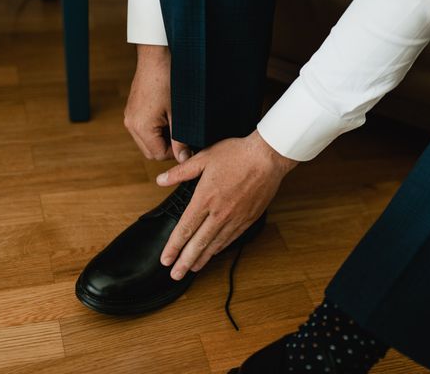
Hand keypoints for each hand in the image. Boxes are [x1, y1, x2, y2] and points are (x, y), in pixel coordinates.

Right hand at [124, 44, 190, 162]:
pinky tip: (168, 116)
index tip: (188, 144)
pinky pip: (143, 129)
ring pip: (147, 141)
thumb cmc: (169, 81)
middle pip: (150, 151)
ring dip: (162, 138)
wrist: (156, 56)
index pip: (158, 155)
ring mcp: (130, 116)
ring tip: (176, 123)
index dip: (175, 153)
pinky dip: (156, 129)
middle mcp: (131, 124)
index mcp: (140, 127)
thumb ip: (180, 139)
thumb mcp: (178, 114)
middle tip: (184, 135)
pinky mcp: (132, 110)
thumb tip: (184, 159)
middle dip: (168, 148)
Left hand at [156, 130, 298, 279]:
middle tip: (175, 275)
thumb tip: (161, 180)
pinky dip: (220, 248)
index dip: (174, 247)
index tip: (165, 259)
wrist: (268, 157)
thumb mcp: (204, 157)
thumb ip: (181, 172)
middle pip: (198, 243)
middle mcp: (219, 213)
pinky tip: (214, 253)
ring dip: (202, 259)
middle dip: (184, 261)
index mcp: (205, 198)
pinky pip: (231, 238)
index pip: (185, 229)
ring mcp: (235, 218)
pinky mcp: (248, 219)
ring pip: (215, 244)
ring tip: (191, 269)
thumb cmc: (237, 154)